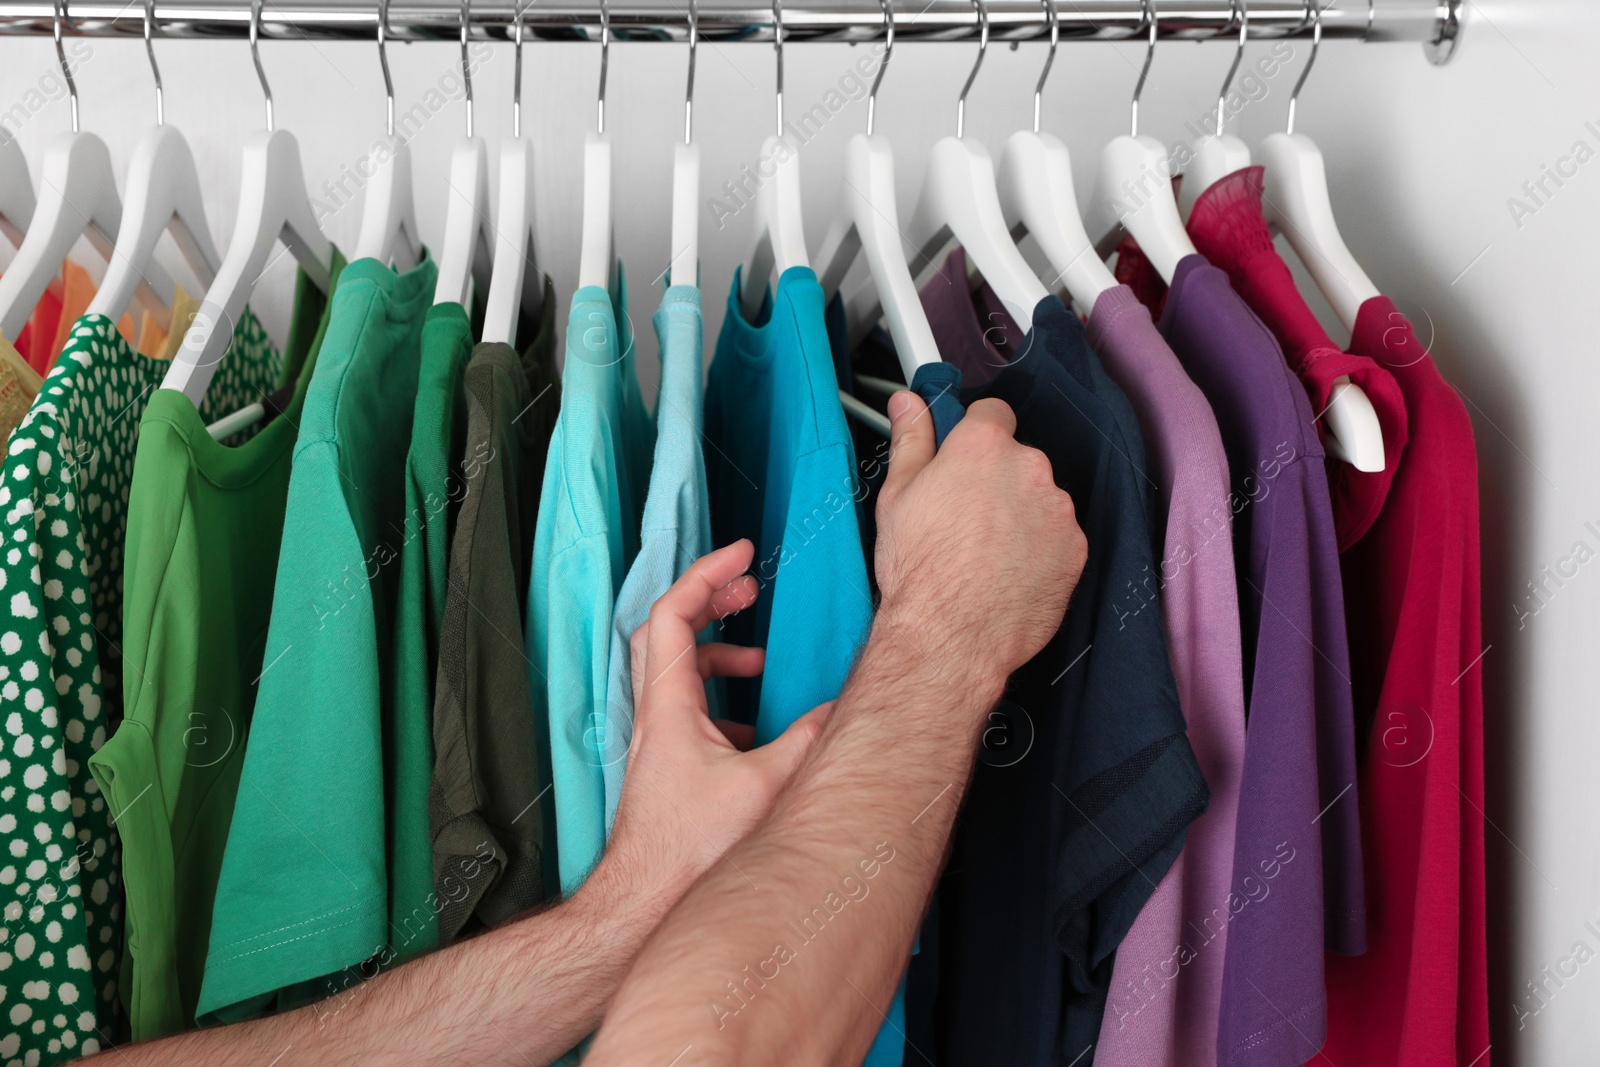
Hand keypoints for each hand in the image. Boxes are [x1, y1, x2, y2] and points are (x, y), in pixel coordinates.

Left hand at [583, 540, 832, 916]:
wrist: (643, 908)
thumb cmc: (686, 855)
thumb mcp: (766, 787)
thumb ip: (809, 741)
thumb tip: (843, 713)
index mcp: (668, 705)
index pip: (674, 613)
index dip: (707, 573)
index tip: (742, 552)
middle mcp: (654, 717)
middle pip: (668, 631)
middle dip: (709, 598)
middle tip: (747, 585)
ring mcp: (657, 742)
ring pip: (676, 672)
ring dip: (717, 651)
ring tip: (758, 659)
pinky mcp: (666, 768)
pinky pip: (687, 710)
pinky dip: (719, 698)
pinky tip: (752, 725)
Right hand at [873, 391, 1085, 697]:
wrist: (950, 636)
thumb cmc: (919, 569)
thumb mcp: (897, 496)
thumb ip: (911, 439)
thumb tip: (908, 402)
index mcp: (982, 446)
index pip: (993, 413)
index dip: (976, 435)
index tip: (964, 459)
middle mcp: (1029, 467)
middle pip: (1017, 459)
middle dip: (996, 481)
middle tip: (965, 519)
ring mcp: (1058, 508)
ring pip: (1040, 498)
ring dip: (1021, 515)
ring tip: (986, 553)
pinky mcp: (1076, 548)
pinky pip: (1058, 536)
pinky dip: (1040, 548)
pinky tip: (1009, 572)